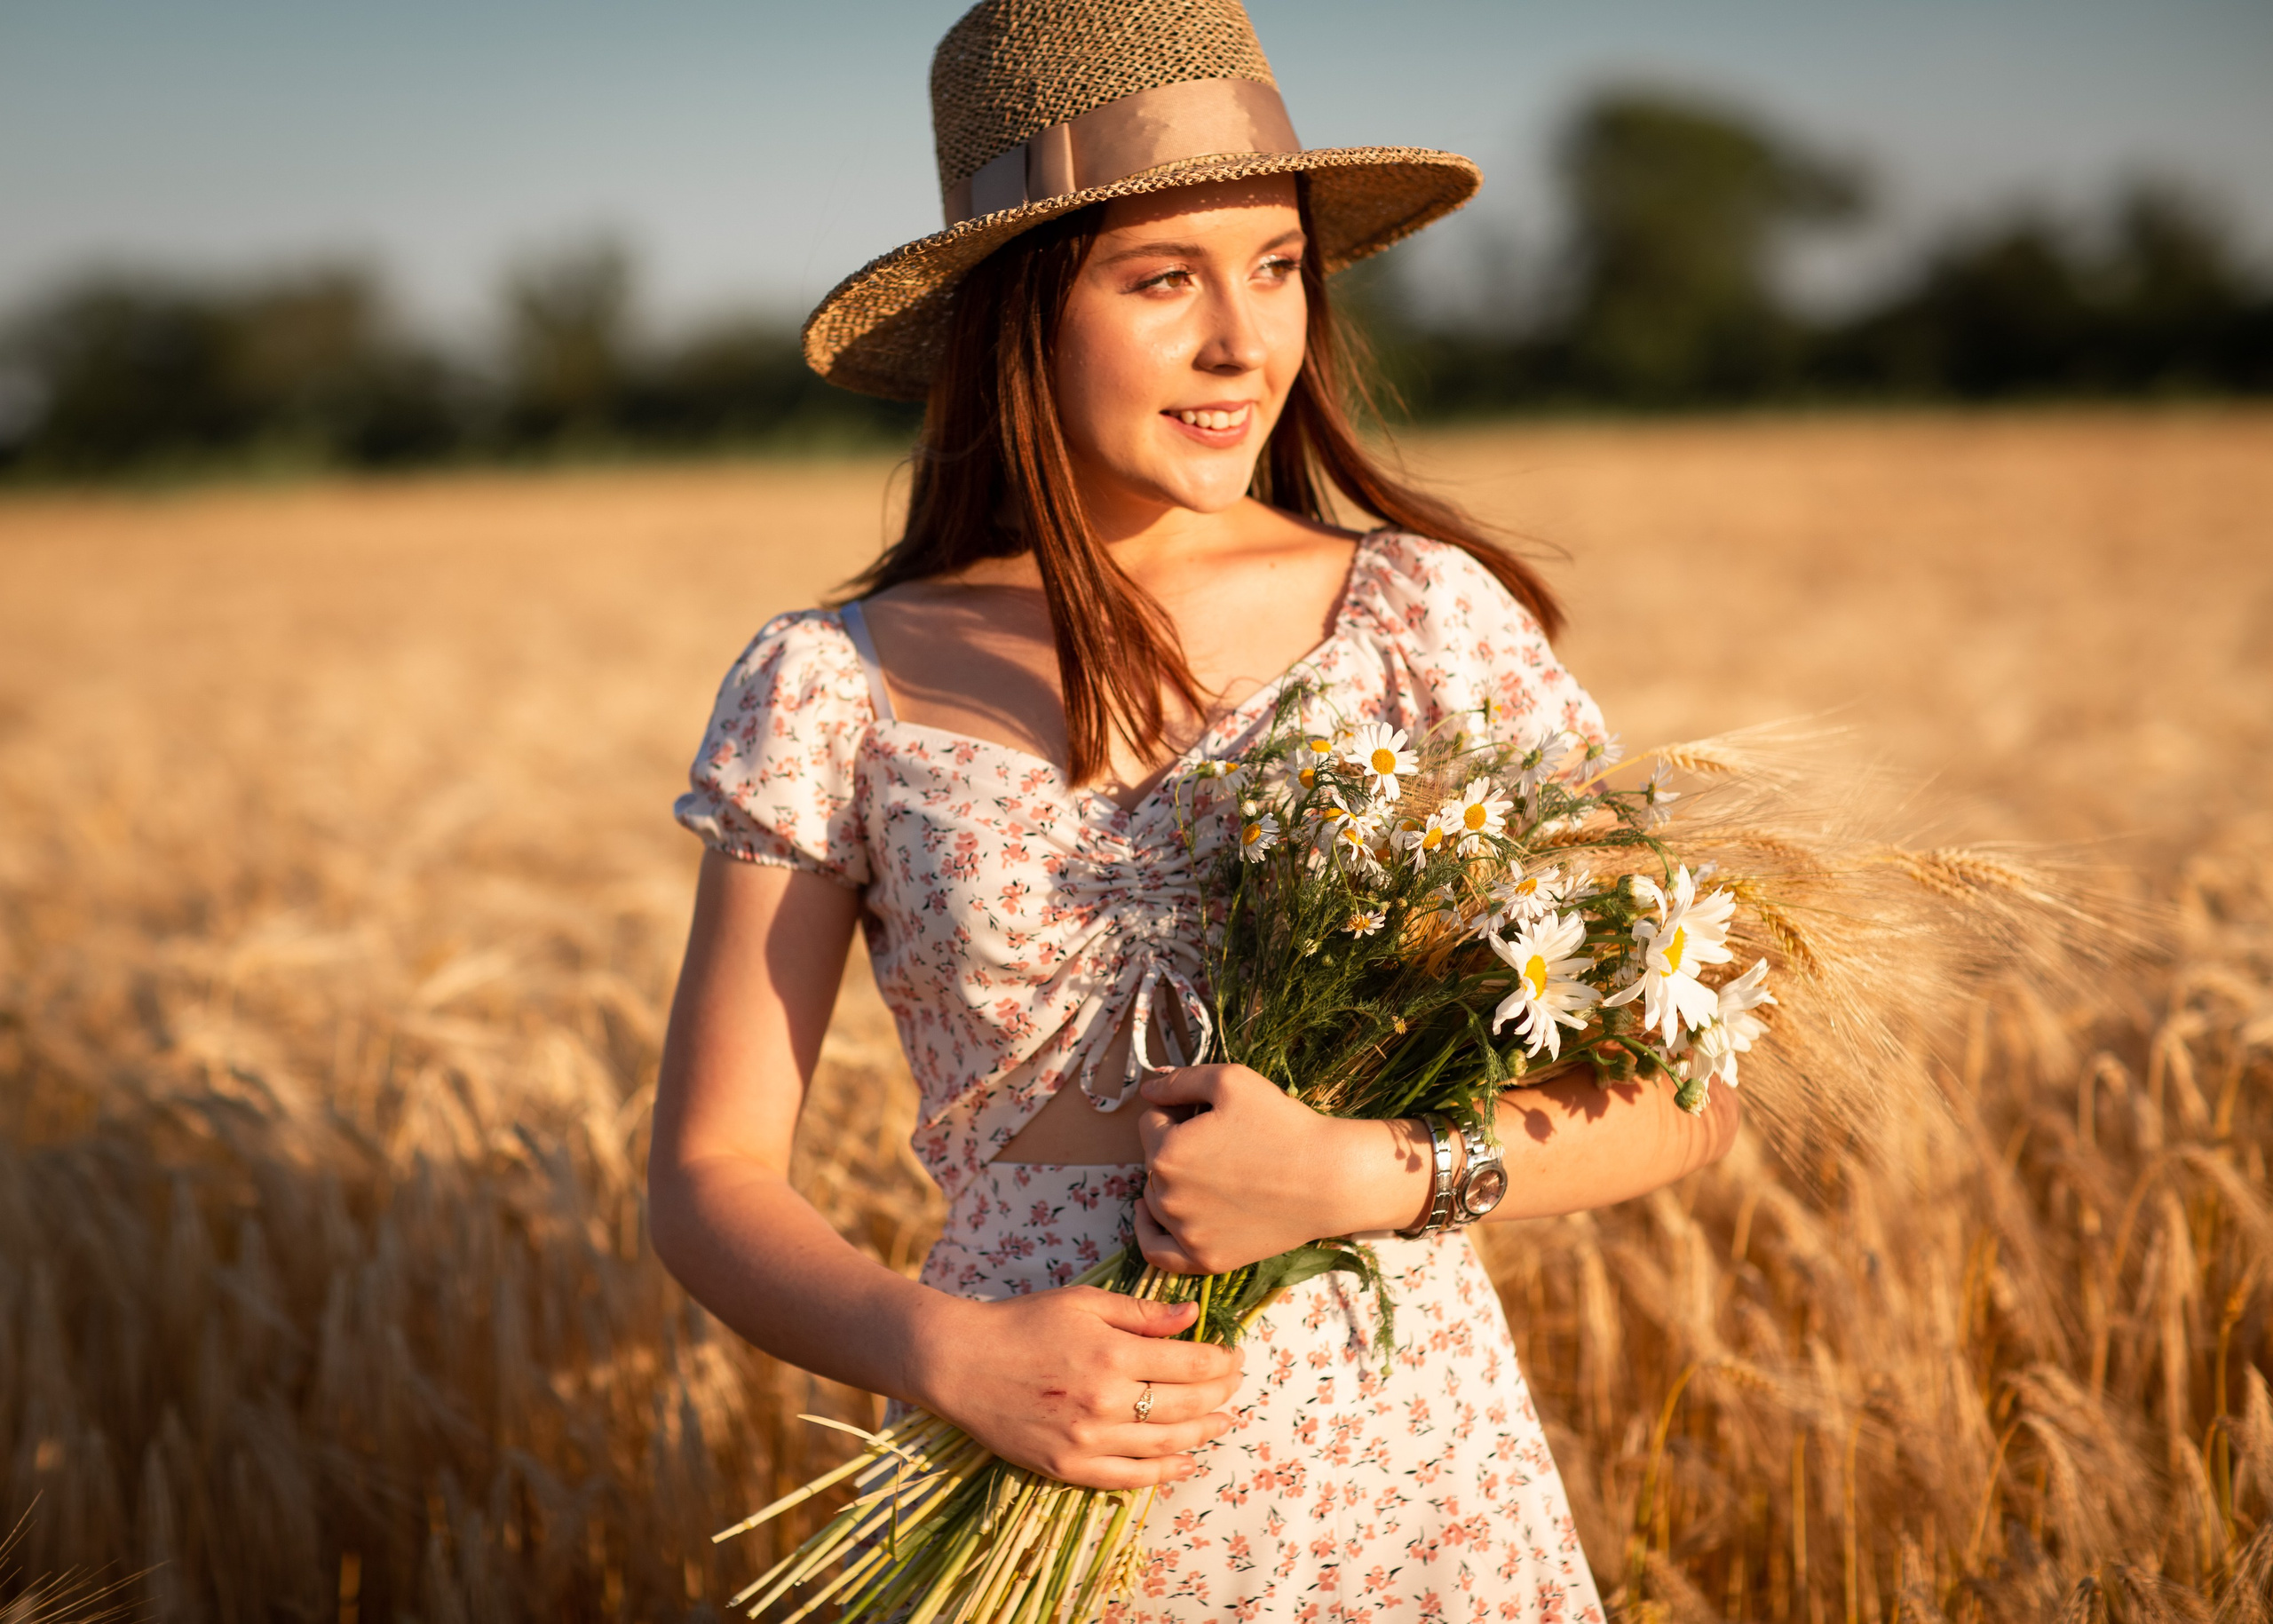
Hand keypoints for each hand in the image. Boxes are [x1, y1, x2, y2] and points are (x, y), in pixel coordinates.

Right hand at [905, 1286, 1243, 1490]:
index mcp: (1113, 1355)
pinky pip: (1130, 1477)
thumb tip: (1193, 1316)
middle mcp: (1106, 1403)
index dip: (1221, 1361)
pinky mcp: (1068, 1467)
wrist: (960, 1362)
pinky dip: (1164, 1471)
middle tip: (1233, 1383)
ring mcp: (1087, 1441)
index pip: (1191, 1365)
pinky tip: (1184, 1461)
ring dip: (1202, 1433)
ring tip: (1222, 1421)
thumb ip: (1141, 1314)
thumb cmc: (1021, 1323)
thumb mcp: (1083, 1303)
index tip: (1233, 1354)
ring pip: (1166, 1444)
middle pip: (1186, 1406)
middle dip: (1219, 1394)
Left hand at [1133, 1065, 1430, 1273]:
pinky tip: (1151, 1215)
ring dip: (1171, 1181)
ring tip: (1212, 1170)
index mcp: (1166, 1152)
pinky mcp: (1207, 1259)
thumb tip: (1148, 1087)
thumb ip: (1179, 1080)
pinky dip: (1149, 1233)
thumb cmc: (1283, 1126)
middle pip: (1152, 1161)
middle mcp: (1167, 1197)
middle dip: (1175, 1145)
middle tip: (1221, 1141)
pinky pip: (1157, 1252)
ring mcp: (1186, 1233)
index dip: (1177, 1111)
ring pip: (1155, 1199)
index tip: (1208, 1114)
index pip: (1150, 1122)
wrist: (1329, 1179)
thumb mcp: (1230, 1081)